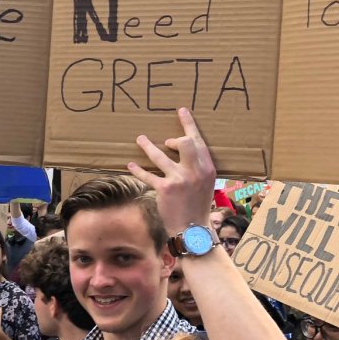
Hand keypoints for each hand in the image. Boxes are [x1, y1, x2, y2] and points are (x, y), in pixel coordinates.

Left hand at [126, 108, 216, 234]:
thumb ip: (198, 166)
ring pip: (160, 156)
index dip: (189, 125)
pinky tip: (130, 165)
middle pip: (184, 143)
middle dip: (174, 139)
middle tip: (166, 141)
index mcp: (207, 168)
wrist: (193, 229)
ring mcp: (179, 180)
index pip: (198, 141)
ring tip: (140, 139)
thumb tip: (185, 148)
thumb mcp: (205, 184)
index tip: (181, 111)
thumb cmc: (198, 205)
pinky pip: (148, 175)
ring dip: (147, 146)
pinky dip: (138, 170)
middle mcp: (195, 172)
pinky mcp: (165, 189)